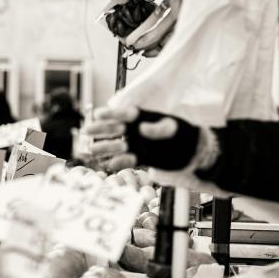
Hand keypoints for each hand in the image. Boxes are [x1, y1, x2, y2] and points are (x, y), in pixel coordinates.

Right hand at [85, 106, 199, 171]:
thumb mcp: (174, 128)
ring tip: (91, 149)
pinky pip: (127, 160)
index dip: (111, 113)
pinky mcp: (140, 158)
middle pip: (115, 128)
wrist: (192, 152)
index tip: (98, 114)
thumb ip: (159, 128)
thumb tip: (142, 128)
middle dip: (101, 130)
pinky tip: (109, 164)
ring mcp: (137, 144)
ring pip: (117, 145)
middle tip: (86, 131)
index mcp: (143, 117)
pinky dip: (119, 162)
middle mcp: (136, 130)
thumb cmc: (183, 134)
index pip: (125, 113)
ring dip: (105, 147)